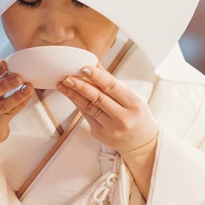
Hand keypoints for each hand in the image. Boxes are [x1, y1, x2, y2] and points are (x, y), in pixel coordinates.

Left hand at [56, 65, 158, 191]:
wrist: (141, 141)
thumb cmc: (136, 114)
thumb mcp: (131, 96)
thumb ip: (111, 81)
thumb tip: (94, 64)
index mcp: (134, 104)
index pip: (112, 87)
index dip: (96, 77)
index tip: (83, 68)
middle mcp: (123, 117)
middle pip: (97, 98)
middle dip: (81, 86)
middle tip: (68, 76)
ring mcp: (110, 128)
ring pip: (88, 107)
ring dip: (73, 94)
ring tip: (63, 84)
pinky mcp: (99, 134)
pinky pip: (86, 116)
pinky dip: (77, 103)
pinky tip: (70, 94)